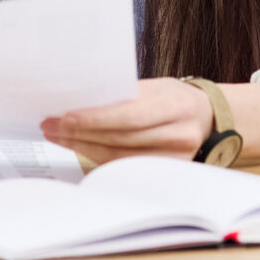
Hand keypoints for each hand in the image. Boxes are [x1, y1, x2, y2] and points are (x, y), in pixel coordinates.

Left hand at [40, 77, 214, 165]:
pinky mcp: (165, 173)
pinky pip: (124, 167)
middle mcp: (178, 135)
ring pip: (118, 157)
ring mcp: (174, 158)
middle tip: (51, 125)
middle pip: (119, 139)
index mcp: (174, 105)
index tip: (66, 116)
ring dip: (82, 146)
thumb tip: (81, 99)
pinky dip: (97, 157)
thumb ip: (125, 94)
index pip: (129, 115)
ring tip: (57, 135)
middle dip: (80, 133)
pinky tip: (79, 146)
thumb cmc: (173, 97)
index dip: (96, 118)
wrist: (208, 119)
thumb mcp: (155, 86)